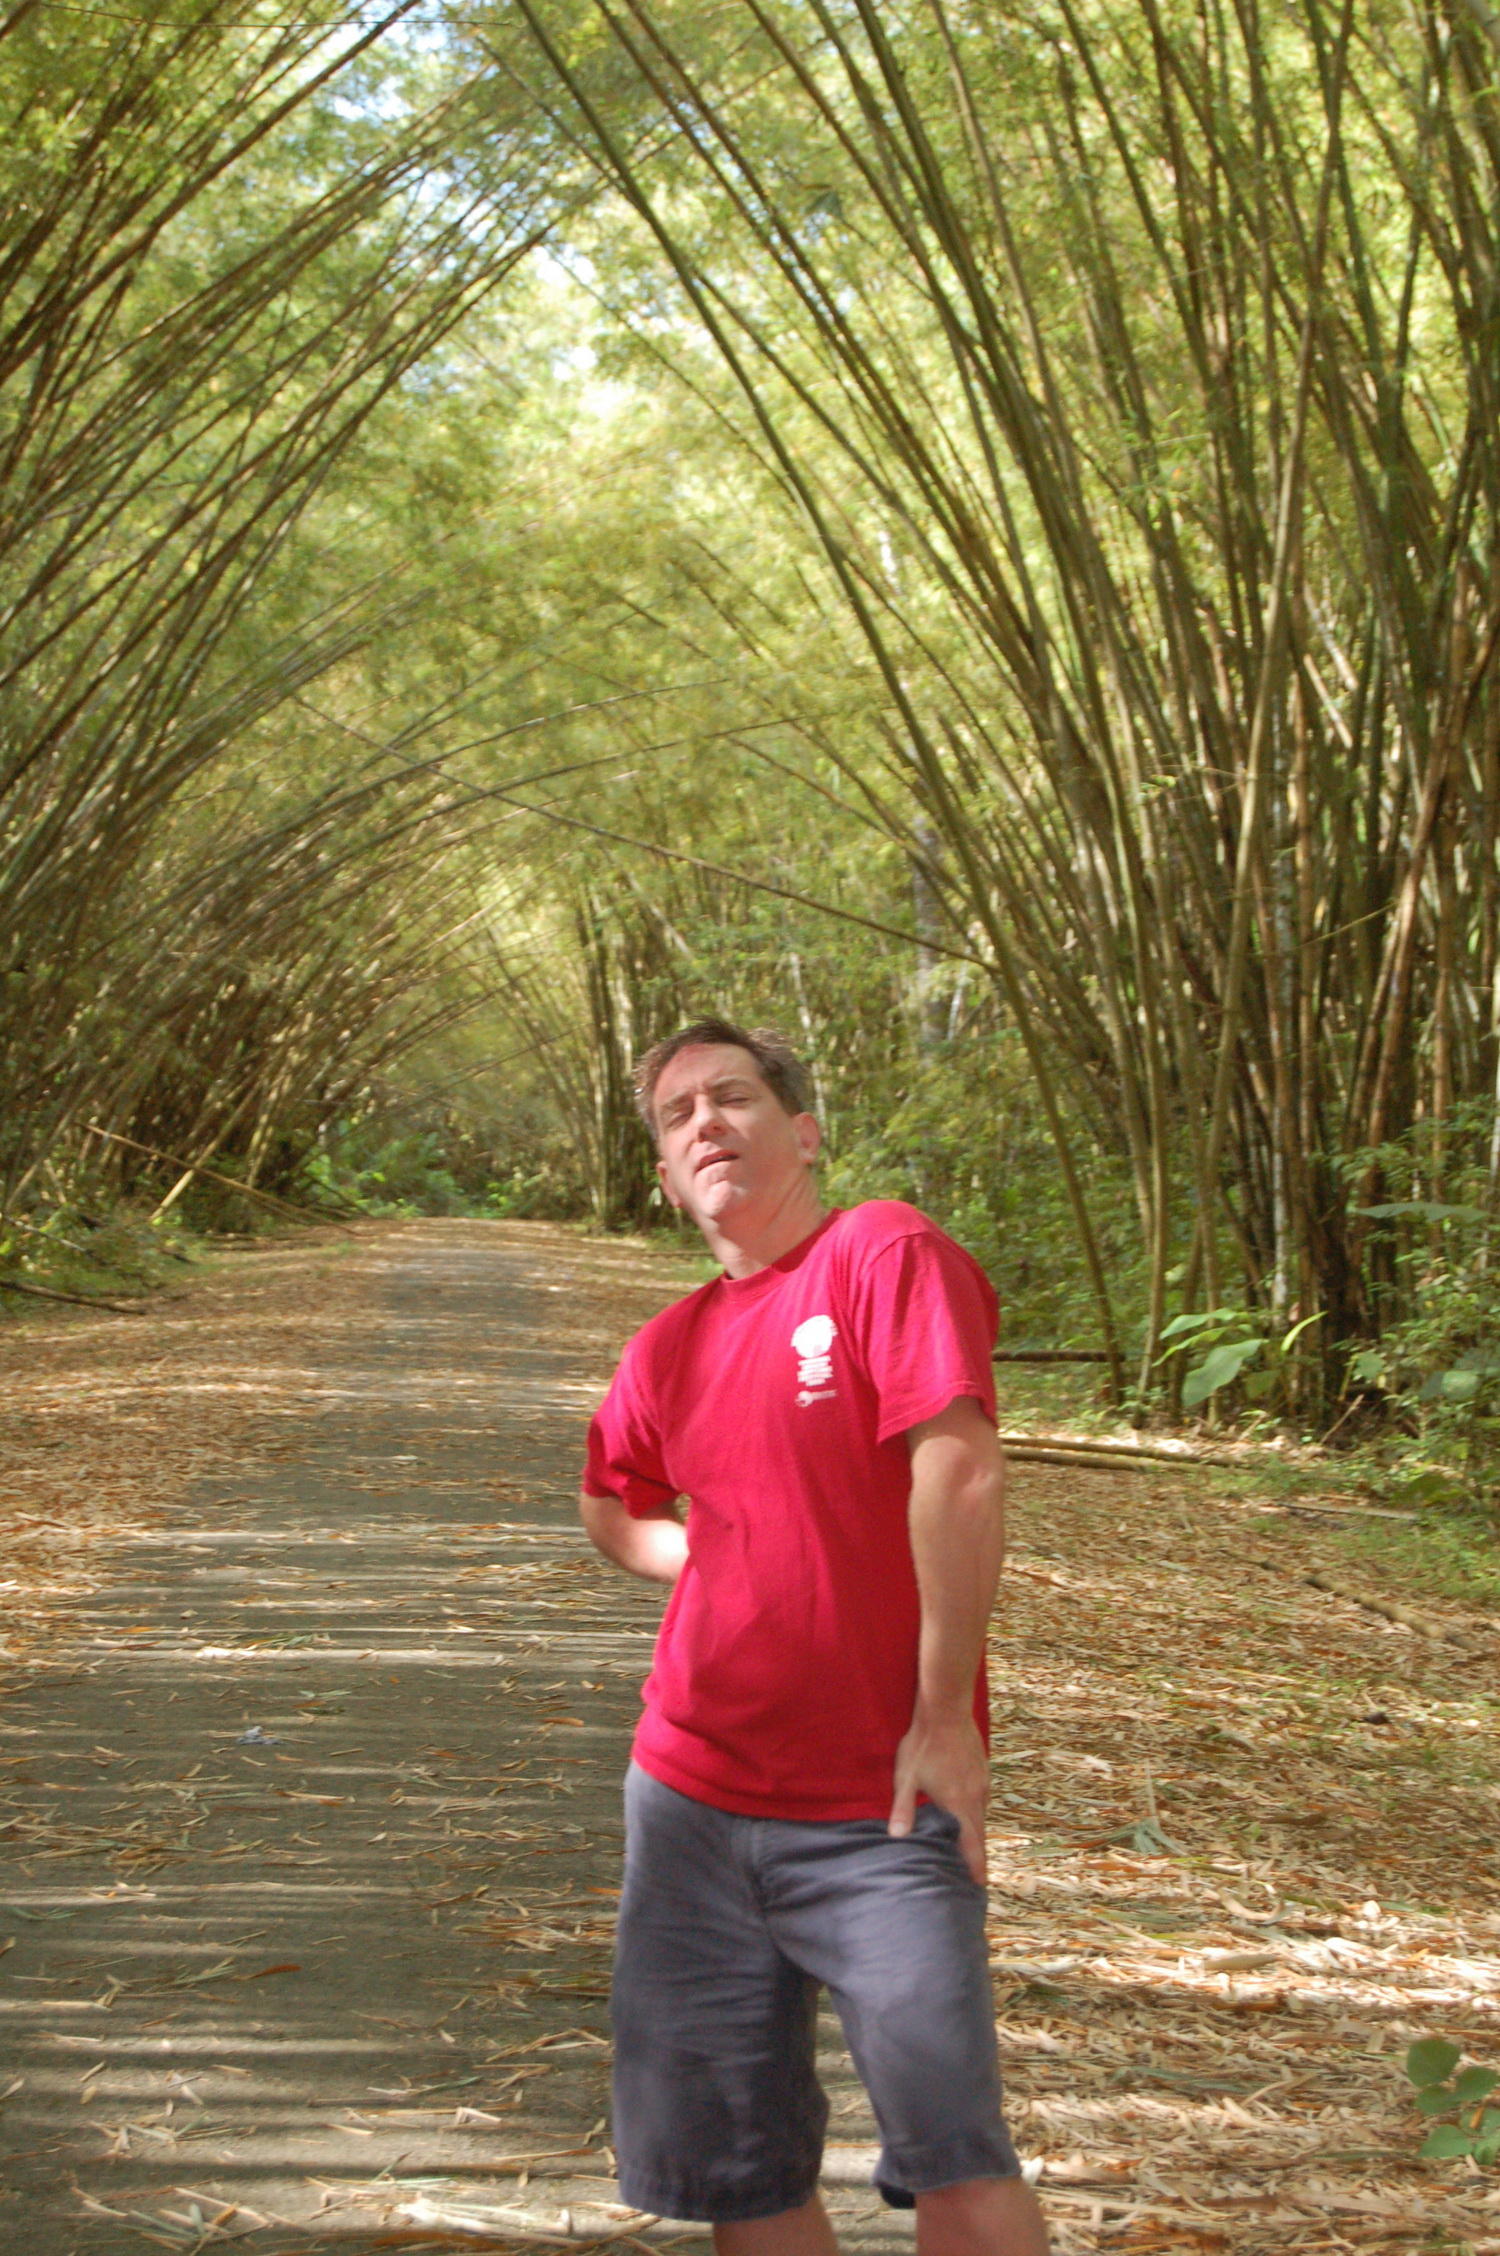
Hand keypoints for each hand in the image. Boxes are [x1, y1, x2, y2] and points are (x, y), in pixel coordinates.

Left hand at [887, 1711, 989, 1883]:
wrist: (946, 1710)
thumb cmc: (923, 1744)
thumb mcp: (906, 1777)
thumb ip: (902, 1808)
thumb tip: (897, 1837)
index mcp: (958, 1804)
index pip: (971, 1843)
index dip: (976, 1866)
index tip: (979, 1884)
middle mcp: (975, 1796)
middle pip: (980, 1833)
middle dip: (978, 1855)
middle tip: (976, 1875)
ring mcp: (982, 1782)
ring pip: (982, 1815)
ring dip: (977, 1833)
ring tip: (970, 1847)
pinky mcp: (983, 1769)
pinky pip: (982, 1798)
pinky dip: (977, 1812)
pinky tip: (967, 1811)